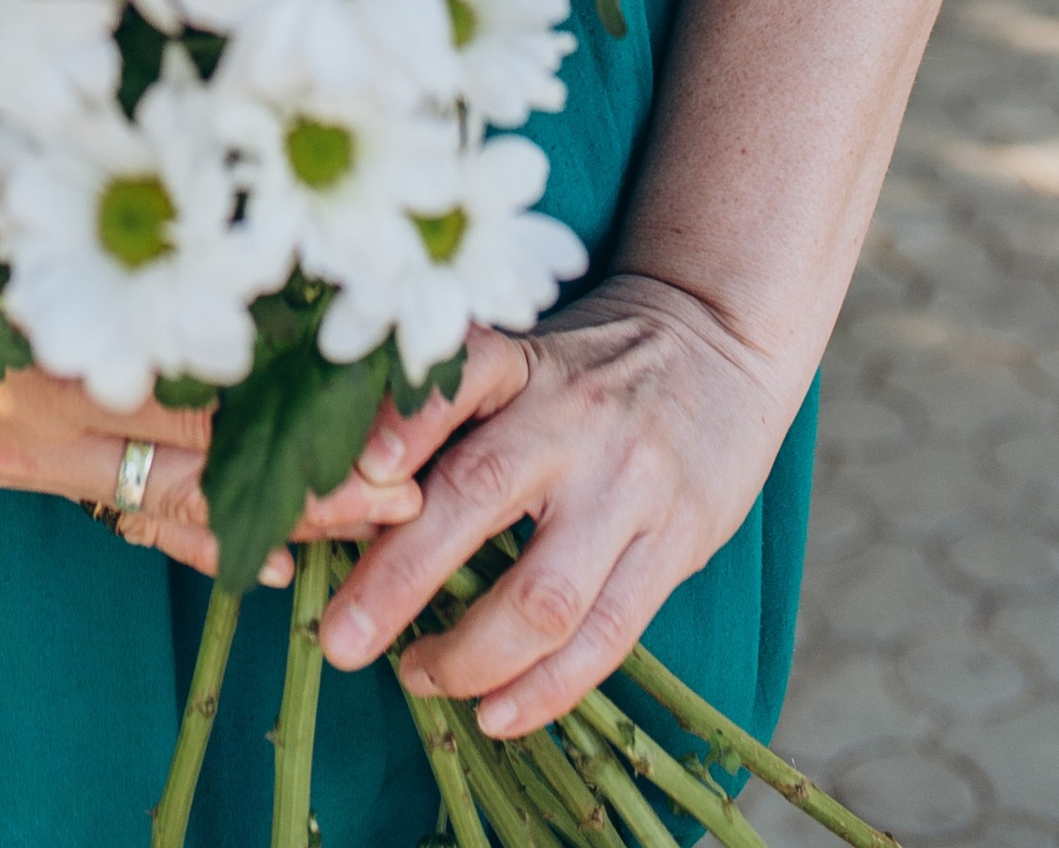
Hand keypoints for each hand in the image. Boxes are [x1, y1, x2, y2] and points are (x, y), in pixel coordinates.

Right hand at [0, 319, 423, 586]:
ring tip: (356, 530)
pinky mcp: (1, 462)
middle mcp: (31, 415)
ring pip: (163, 500)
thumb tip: (301, 312)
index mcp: (60, 350)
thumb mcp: (84, 229)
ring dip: (263, 518)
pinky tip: (261, 560)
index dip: (297, 430)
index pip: (207, 411)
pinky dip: (189, 533)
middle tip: (399, 498)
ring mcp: (11, 448)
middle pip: (197, 469)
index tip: (384, 440)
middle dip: (304, 490)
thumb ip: (174, 278)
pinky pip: (116, 505)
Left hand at [317, 277, 800, 733]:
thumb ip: (449, 418)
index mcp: (520, 363)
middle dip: (400, 577)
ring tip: (415, 677)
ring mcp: (627, 485)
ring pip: (543, 591)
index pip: (451, 382)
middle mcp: (569, 417)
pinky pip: (607, 634)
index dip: (402, 424)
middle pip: (478, 495)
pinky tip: (496, 715)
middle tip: (340, 638)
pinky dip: (546, 688)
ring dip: (469, 654)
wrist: (718, 343)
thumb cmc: (587, 367)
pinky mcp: (676, 542)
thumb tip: (351, 504)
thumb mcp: (521, 361)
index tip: (359, 474)